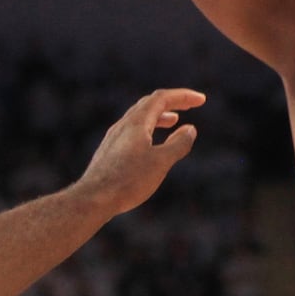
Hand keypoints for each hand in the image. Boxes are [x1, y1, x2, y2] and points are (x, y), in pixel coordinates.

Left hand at [77, 87, 204, 215]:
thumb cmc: (128, 181)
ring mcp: (114, 138)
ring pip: (139, 118)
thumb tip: (190, 129)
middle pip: (149, 104)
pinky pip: (132, 131)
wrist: (93, 199)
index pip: (161, 98)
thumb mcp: (160, 162)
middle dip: (172, 102)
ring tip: (173, 121)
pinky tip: (151, 144)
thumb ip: (178, 144)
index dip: (183, 96)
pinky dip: (148, 130)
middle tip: (191, 105)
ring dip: (159, 116)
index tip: (201, 100)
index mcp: (137, 123)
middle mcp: (123, 125)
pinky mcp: (110, 151)